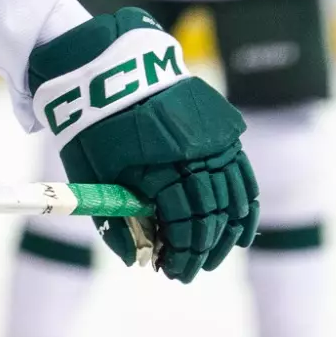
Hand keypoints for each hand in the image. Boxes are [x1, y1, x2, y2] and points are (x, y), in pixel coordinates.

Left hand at [30, 9, 258, 282]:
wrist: (106, 65)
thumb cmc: (92, 124)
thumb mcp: (92, 173)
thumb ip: (115, 218)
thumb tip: (137, 259)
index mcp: (159, 164)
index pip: (182, 223)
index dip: (180, 252)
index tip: (171, 271)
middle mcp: (193, 152)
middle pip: (210, 214)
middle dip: (201, 249)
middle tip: (189, 271)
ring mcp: (212, 137)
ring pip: (234, 195)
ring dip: (226, 231)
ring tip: (214, 255)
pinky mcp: (220, 127)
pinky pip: (242, 170)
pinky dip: (244, 201)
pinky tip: (241, 225)